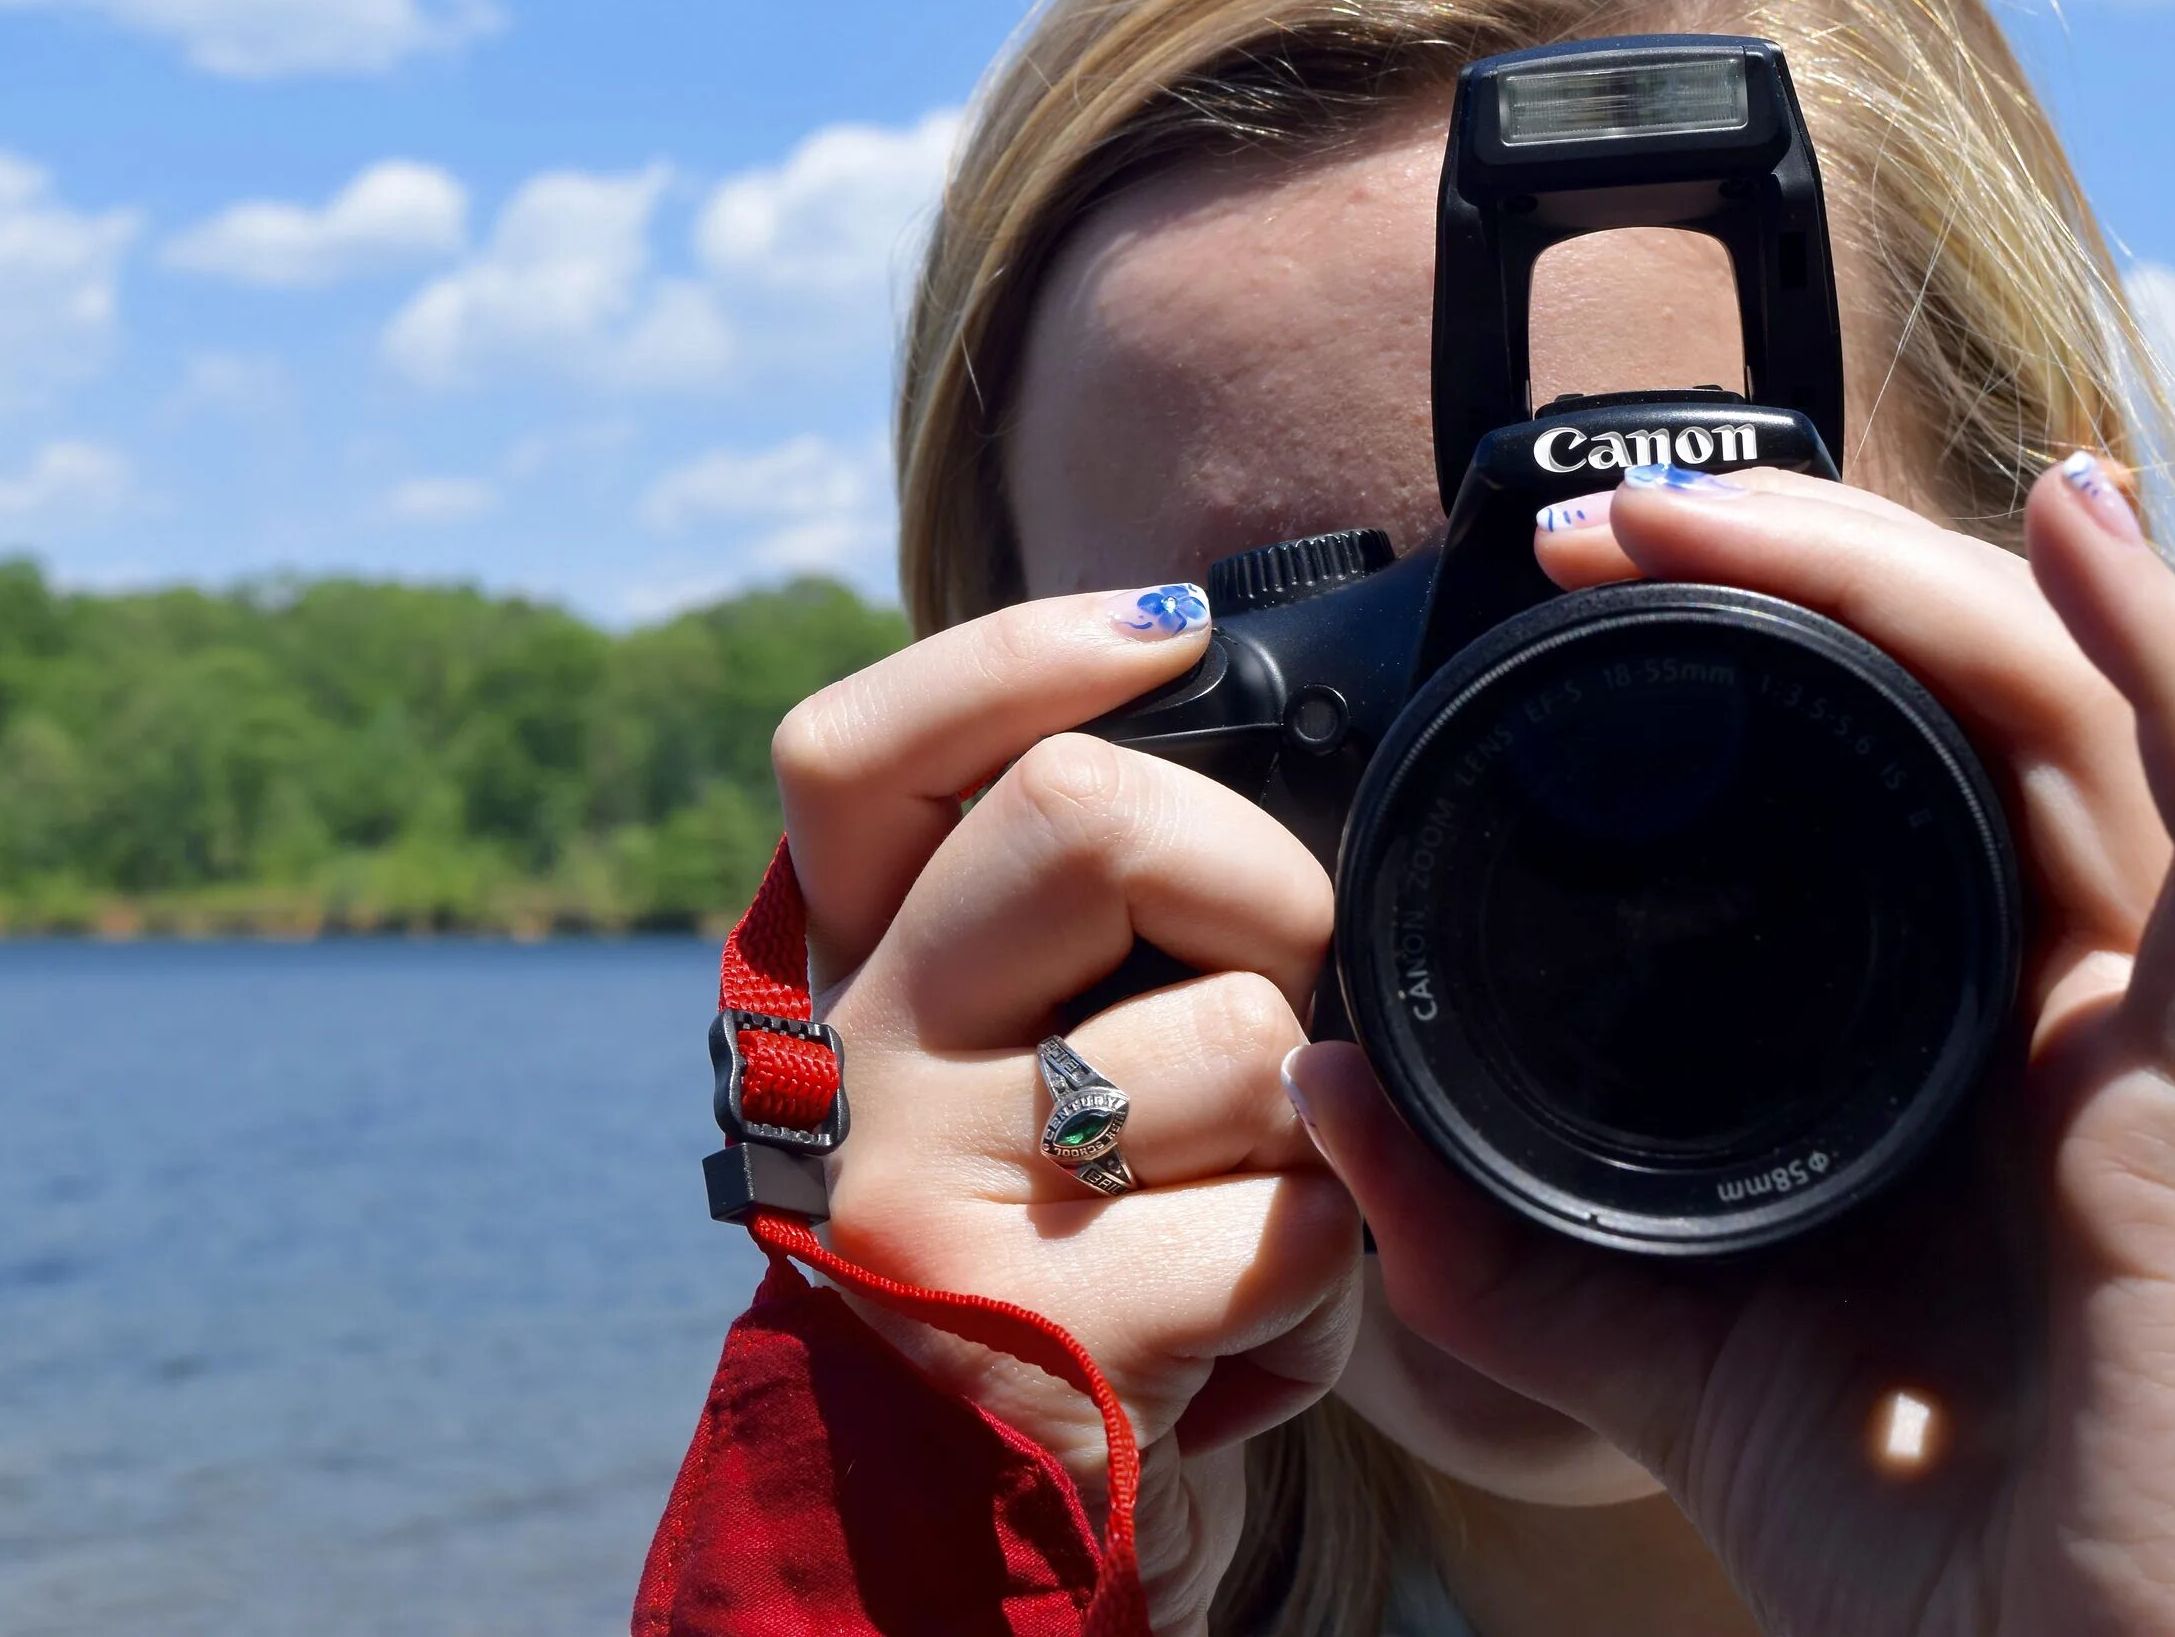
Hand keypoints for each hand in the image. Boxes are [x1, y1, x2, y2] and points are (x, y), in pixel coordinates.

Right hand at [775, 587, 1364, 1636]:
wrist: (988, 1553)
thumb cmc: (1062, 1269)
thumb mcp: (1034, 1077)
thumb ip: (1086, 935)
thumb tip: (1279, 752)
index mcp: (845, 978)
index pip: (854, 753)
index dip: (1016, 655)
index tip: (1175, 629)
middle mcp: (849, 1067)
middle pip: (1081, 817)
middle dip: (1264, 878)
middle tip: (1300, 977)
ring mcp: (917, 1195)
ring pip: (1233, 1036)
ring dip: (1315, 1129)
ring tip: (1254, 1213)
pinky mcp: (1026, 1330)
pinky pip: (1285, 1221)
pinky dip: (1329, 1276)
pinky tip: (1257, 1328)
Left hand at [1287, 458, 2174, 1635]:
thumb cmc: (1880, 1534)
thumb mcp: (1631, 1335)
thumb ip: (1477, 1223)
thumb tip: (1316, 1077)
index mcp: (1926, 1016)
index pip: (1867, 750)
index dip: (1742, 628)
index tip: (1568, 568)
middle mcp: (2048, 985)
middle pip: (1965, 691)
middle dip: (1796, 564)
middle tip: (1611, 511)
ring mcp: (2146, 1022)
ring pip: (2077, 715)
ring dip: (1918, 573)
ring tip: (1743, 493)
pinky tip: (2083, 529)